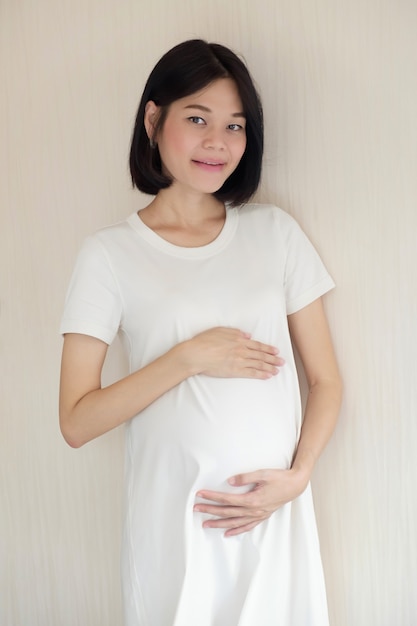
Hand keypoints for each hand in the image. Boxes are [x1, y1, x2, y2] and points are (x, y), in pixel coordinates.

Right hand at [185, 327, 283, 378]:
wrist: (196, 354)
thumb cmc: (205, 341)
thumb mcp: (220, 330)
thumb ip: (235, 332)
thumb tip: (247, 335)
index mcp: (239, 340)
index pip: (257, 345)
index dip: (268, 348)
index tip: (276, 351)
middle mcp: (242, 350)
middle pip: (261, 355)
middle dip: (273, 359)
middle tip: (282, 362)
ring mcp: (239, 361)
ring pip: (258, 364)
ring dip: (269, 367)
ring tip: (277, 370)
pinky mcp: (235, 371)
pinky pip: (251, 373)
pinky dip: (261, 374)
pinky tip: (268, 376)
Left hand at [193, 468, 308, 536]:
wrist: (295, 485)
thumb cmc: (280, 478)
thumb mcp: (263, 473)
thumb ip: (245, 477)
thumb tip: (229, 481)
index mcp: (252, 499)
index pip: (227, 499)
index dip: (212, 497)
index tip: (200, 494)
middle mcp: (254, 510)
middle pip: (227, 512)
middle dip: (210, 510)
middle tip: (196, 508)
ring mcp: (258, 515)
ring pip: (234, 522)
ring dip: (219, 523)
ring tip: (206, 524)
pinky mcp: (262, 516)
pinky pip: (246, 526)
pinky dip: (236, 531)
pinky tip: (227, 533)